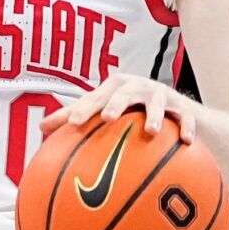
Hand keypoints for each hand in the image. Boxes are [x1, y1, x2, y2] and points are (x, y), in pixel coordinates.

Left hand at [44, 77, 195, 142]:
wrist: (173, 109)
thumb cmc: (129, 110)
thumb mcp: (104, 111)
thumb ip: (76, 117)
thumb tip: (41, 127)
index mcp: (113, 89)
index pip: (94, 98)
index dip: (83, 109)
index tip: (72, 125)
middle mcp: (136, 87)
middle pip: (124, 93)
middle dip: (116, 104)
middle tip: (107, 118)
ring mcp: (160, 96)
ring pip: (157, 101)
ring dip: (154, 114)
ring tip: (151, 130)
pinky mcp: (183, 108)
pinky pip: (186, 117)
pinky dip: (187, 128)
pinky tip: (187, 142)